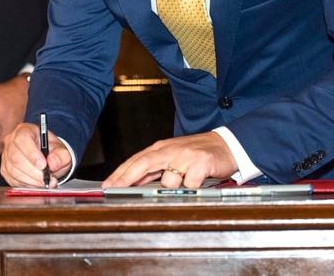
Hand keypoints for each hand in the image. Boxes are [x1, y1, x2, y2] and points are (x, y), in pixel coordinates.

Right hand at [1, 122, 72, 186]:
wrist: (48, 160)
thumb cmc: (52, 151)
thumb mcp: (62, 151)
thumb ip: (60, 156)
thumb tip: (53, 164)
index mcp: (25, 130)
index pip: (22, 139)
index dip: (32, 153)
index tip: (43, 165)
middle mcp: (11, 141)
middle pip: (16, 157)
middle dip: (33, 171)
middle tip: (47, 179)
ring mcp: (6, 156)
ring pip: (13, 170)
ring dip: (31, 180)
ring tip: (45, 183)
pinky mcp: (5, 170)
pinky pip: (12, 179)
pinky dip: (26, 184)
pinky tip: (37, 184)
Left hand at [102, 132, 237, 188]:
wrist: (225, 144)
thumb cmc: (196, 154)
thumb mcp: (172, 158)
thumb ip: (153, 170)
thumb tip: (131, 184)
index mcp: (161, 149)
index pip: (136, 160)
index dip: (120, 173)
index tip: (107, 185)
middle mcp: (171, 150)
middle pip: (143, 163)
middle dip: (126, 177)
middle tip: (114, 189)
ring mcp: (186, 155)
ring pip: (169, 179)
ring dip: (171, 187)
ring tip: (182, 184)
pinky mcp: (202, 162)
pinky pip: (190, 183)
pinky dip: (191, 187)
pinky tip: (196, 183)